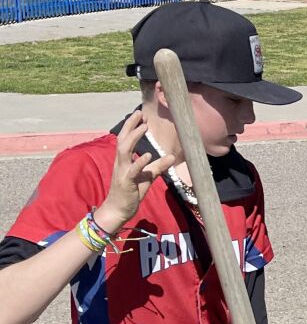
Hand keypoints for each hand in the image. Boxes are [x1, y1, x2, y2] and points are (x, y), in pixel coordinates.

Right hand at [93, 110, 172, 232]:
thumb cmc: (131, 192)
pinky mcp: (126, 182)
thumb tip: (171, 156)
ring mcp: (122, 172)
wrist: (118, 210)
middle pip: (122, 139)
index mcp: (124, 160)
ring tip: (144, 127)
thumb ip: (157, 166)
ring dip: (134, 137)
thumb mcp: (147, 177)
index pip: (125, 139)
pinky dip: (139, 162)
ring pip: (124, 150)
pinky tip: (147, 154)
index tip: (141, 115)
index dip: (132, 126)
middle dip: (130, 125)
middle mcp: (121, 163)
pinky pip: (132, 170)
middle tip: (140, 113)